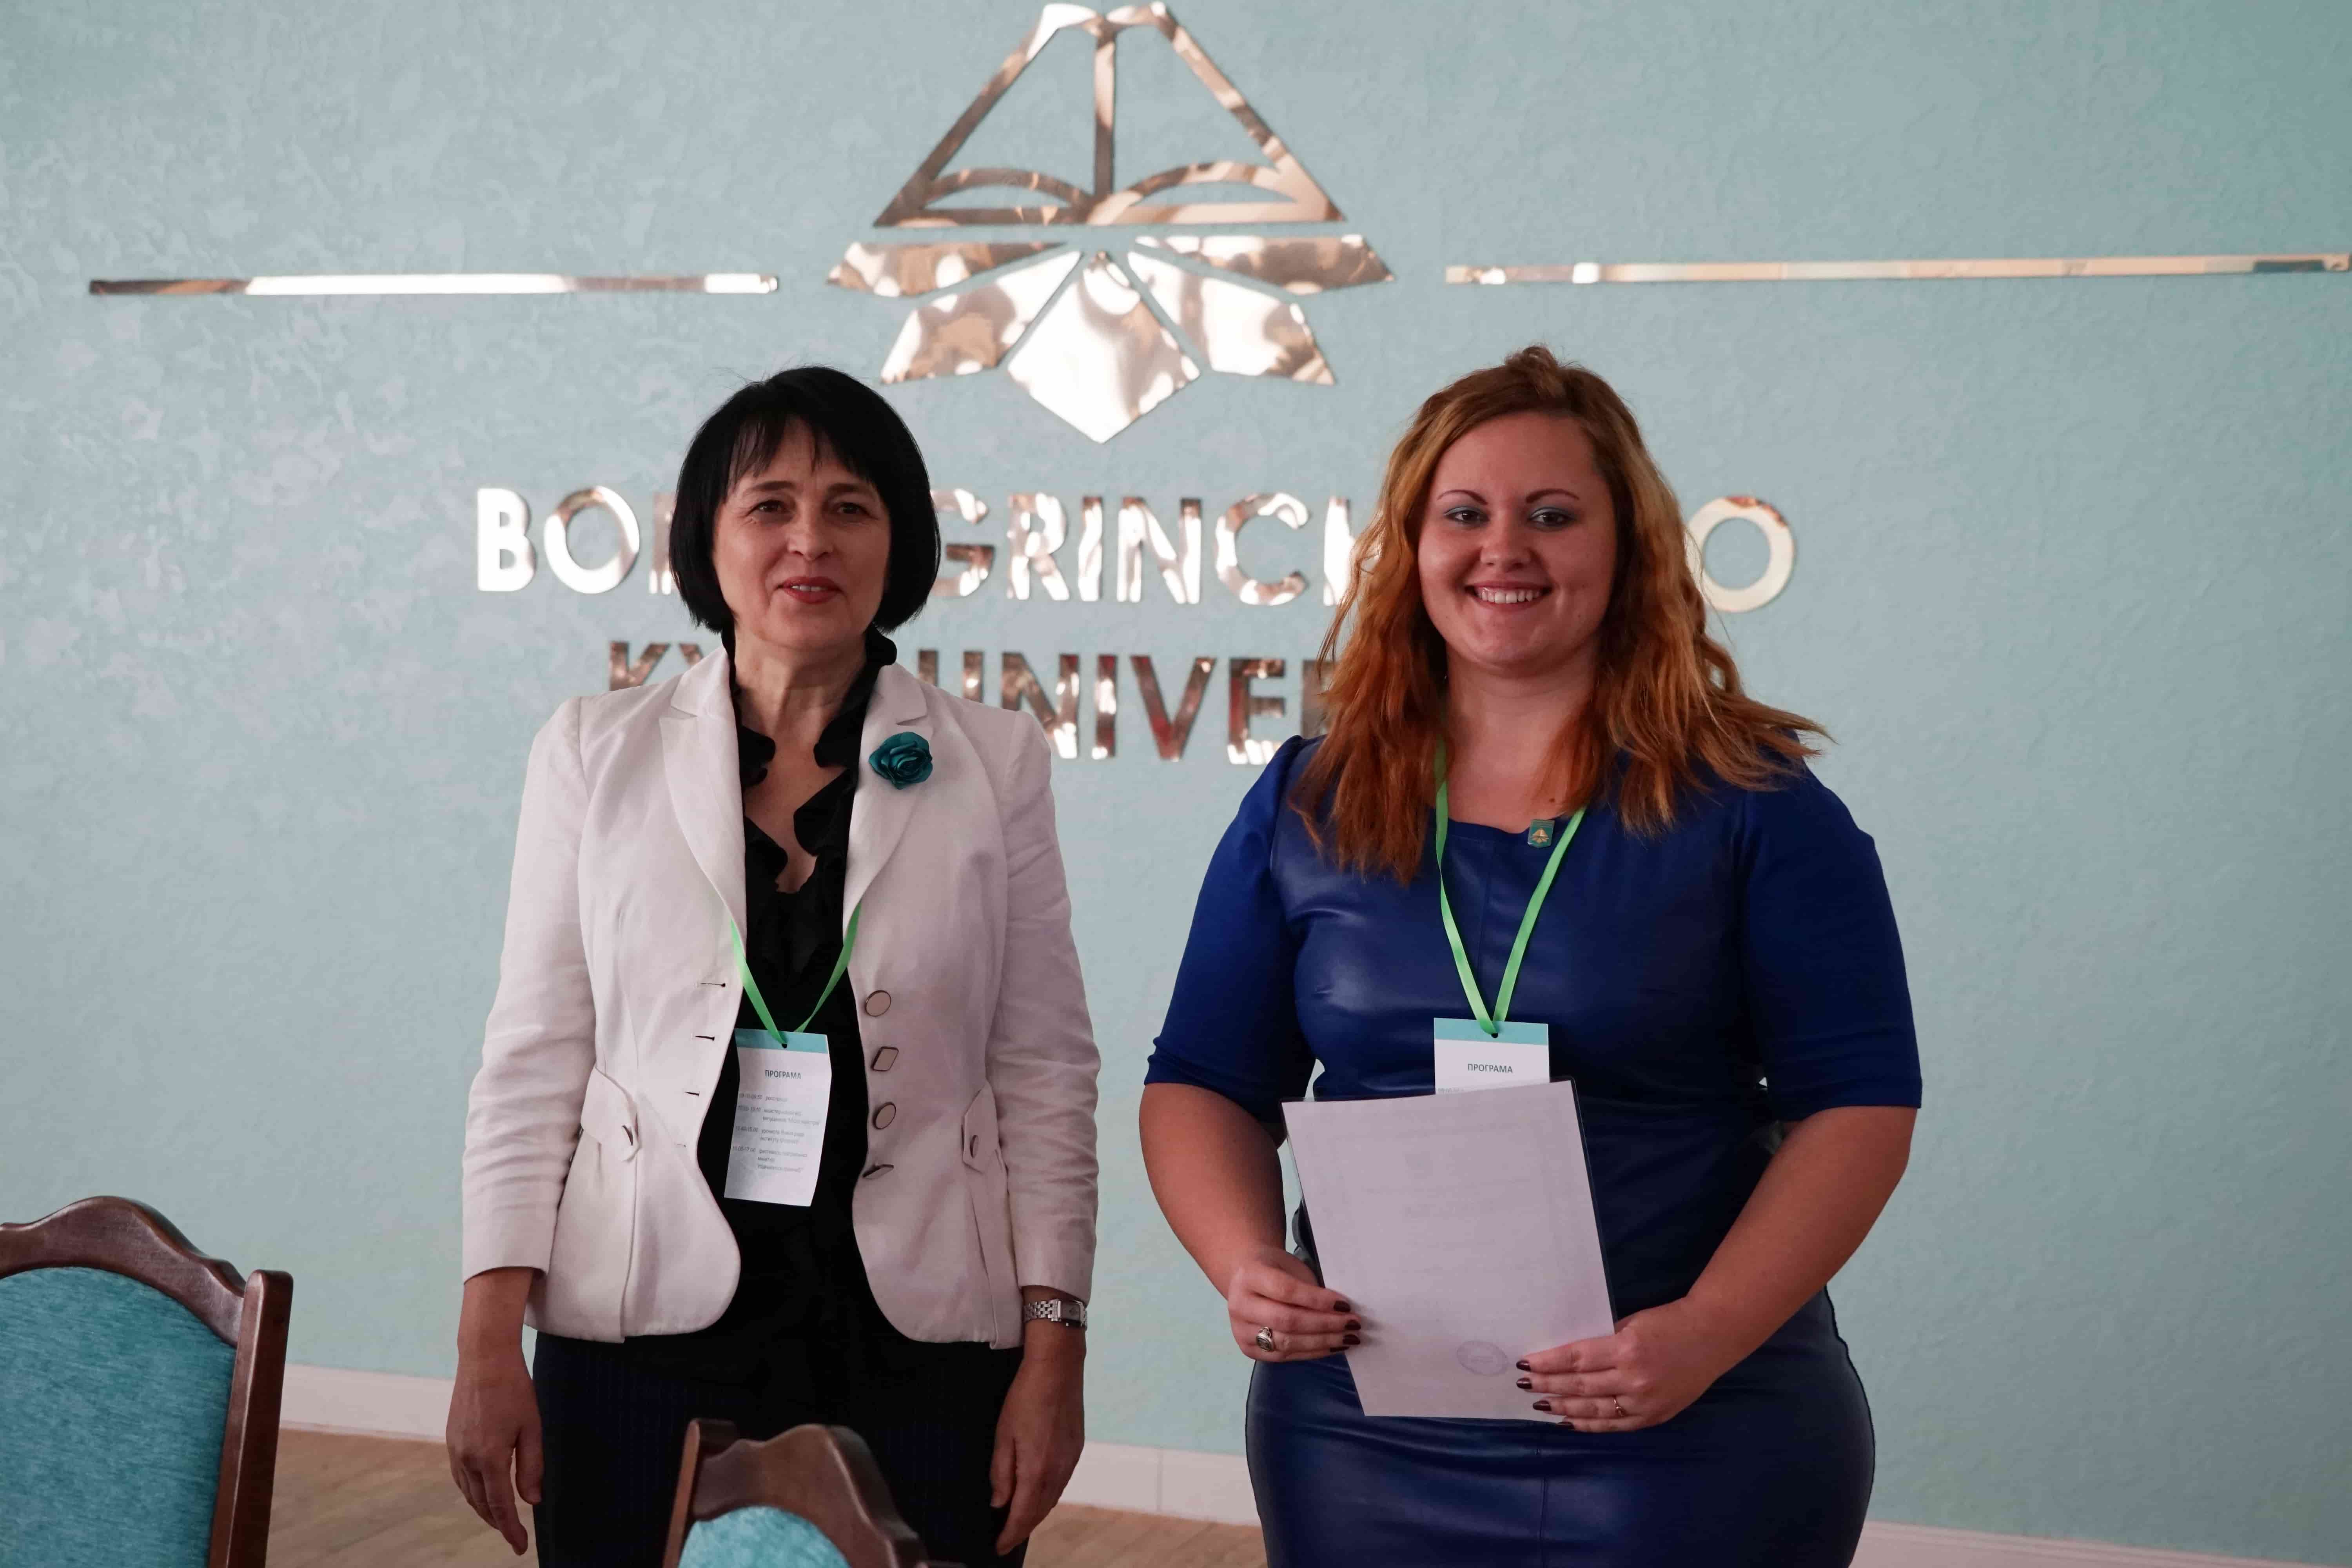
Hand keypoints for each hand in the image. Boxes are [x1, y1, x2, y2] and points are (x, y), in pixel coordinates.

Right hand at [445, 1346, 541, 1553]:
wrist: (484, 1358)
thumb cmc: (515, 1390)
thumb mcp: (532, 1428)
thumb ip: (532, 1467)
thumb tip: (532, 1502)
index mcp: (490, 1457)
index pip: (502, 1505)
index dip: (511, 1530)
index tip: (521, 1547)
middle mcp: (468, 1458)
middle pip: (482, 1503)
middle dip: (498, 1523)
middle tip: (514, 1535)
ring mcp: (455, 1449)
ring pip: (468, 1492)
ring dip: (483, 1509)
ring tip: (500, 1518)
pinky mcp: (451, 1440)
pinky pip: (459, 1477)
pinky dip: (472, 1491)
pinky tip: (482, 1492)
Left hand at [990, 1329, 1084, 1552]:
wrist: (1058, 1367)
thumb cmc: (1025, 1398)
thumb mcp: (1003, 1435)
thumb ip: (1001, 1473)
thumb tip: (999, 1503)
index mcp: (1037, 1470)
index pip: (1022, 1515)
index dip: (1010, 1534)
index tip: (998, 1547)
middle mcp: (1058, 1470)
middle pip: (1040, 1511)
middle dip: (1023, 1528)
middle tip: (1007, 1538)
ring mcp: (1070, 1460)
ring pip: (1053, 1498)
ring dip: (1036, 1514)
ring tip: (1020, 1521)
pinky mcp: (1076, 1448)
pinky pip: (1061, 1482)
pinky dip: (1049, 1496)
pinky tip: (1039, 1494)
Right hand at [1225, 1244, 1358, 1362]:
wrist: (1246, 1280)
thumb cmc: (1277, 1270)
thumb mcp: (1291, 1267)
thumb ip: (1310, 1287)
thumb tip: (1343, 1311)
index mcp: (1250, 1276)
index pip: (1286, 1290)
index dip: (1317, 1299)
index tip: (1345, 1304)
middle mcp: (1239, 1304)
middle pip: (1286, 1320)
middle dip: (1325, 1324)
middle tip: (1353, 1324)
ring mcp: (1240, 1330)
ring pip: (1286, 1342)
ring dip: (1322, 1341)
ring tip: (1349, 1338)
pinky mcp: (1247, 1349)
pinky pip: (1283, 1356)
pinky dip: (1311, 1352)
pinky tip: (1332, 1346)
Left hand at [1519, 1297, 1746, 1431]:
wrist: (1712, 1336)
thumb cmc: (1668, 1322)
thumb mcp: (1631, 1323)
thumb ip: (1604, 1342)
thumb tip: (1569, 1358)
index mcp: (1627, 1349)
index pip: (1576, 1360)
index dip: (1547, 1363)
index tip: (1525, 1364)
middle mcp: (1633, 1379)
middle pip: (1580, 1386)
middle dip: (1548, 1385)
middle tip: (1524, 1385)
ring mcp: (1645, 1402)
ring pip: (1593, 1410)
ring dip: (1563, 1407)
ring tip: (1540, 1404)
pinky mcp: (1654, 1416)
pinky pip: (1615, 1425)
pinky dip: (1590, 1425)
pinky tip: (1569, 1421)